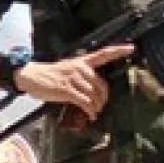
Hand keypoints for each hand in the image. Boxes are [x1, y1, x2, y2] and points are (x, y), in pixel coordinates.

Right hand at [14, 42, 135, 121]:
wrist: (31, 76)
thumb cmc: (49, 75)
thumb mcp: (67, 69)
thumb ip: (81, 77)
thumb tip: (93, 92)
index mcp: (81, 61)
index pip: (103, 54)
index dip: (119, 50)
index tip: (131, 47)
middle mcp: (80, 68)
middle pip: (102, 85)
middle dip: (104, 98)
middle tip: (101, 105)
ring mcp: (74, 79)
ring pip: (94, 95)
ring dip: (96, 107)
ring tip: (94, 112)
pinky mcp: (67, 90)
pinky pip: (85, 102)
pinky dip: (90, 111)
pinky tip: (90, 114)